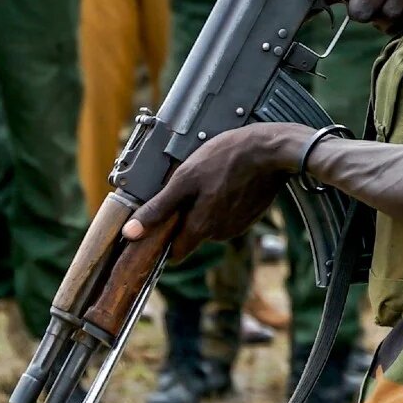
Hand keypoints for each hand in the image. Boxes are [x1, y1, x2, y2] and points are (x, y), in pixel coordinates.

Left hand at [123, 124, 302, 248]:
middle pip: (193, 235)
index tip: (161, 222)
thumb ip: (158, 208)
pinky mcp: (250, 215)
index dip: (164, 239)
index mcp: (201, 228)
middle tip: (188, 187)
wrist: (271, 150)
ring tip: (210, 179)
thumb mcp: (185, 178)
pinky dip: (223, 202)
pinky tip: (227, 181)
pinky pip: (228, 215)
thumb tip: (130, 233)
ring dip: (206, 207)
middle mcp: (220, 234)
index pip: (175, 253)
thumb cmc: (227, 158)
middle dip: (186, 216)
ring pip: (211, 224)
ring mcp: (238, 225)